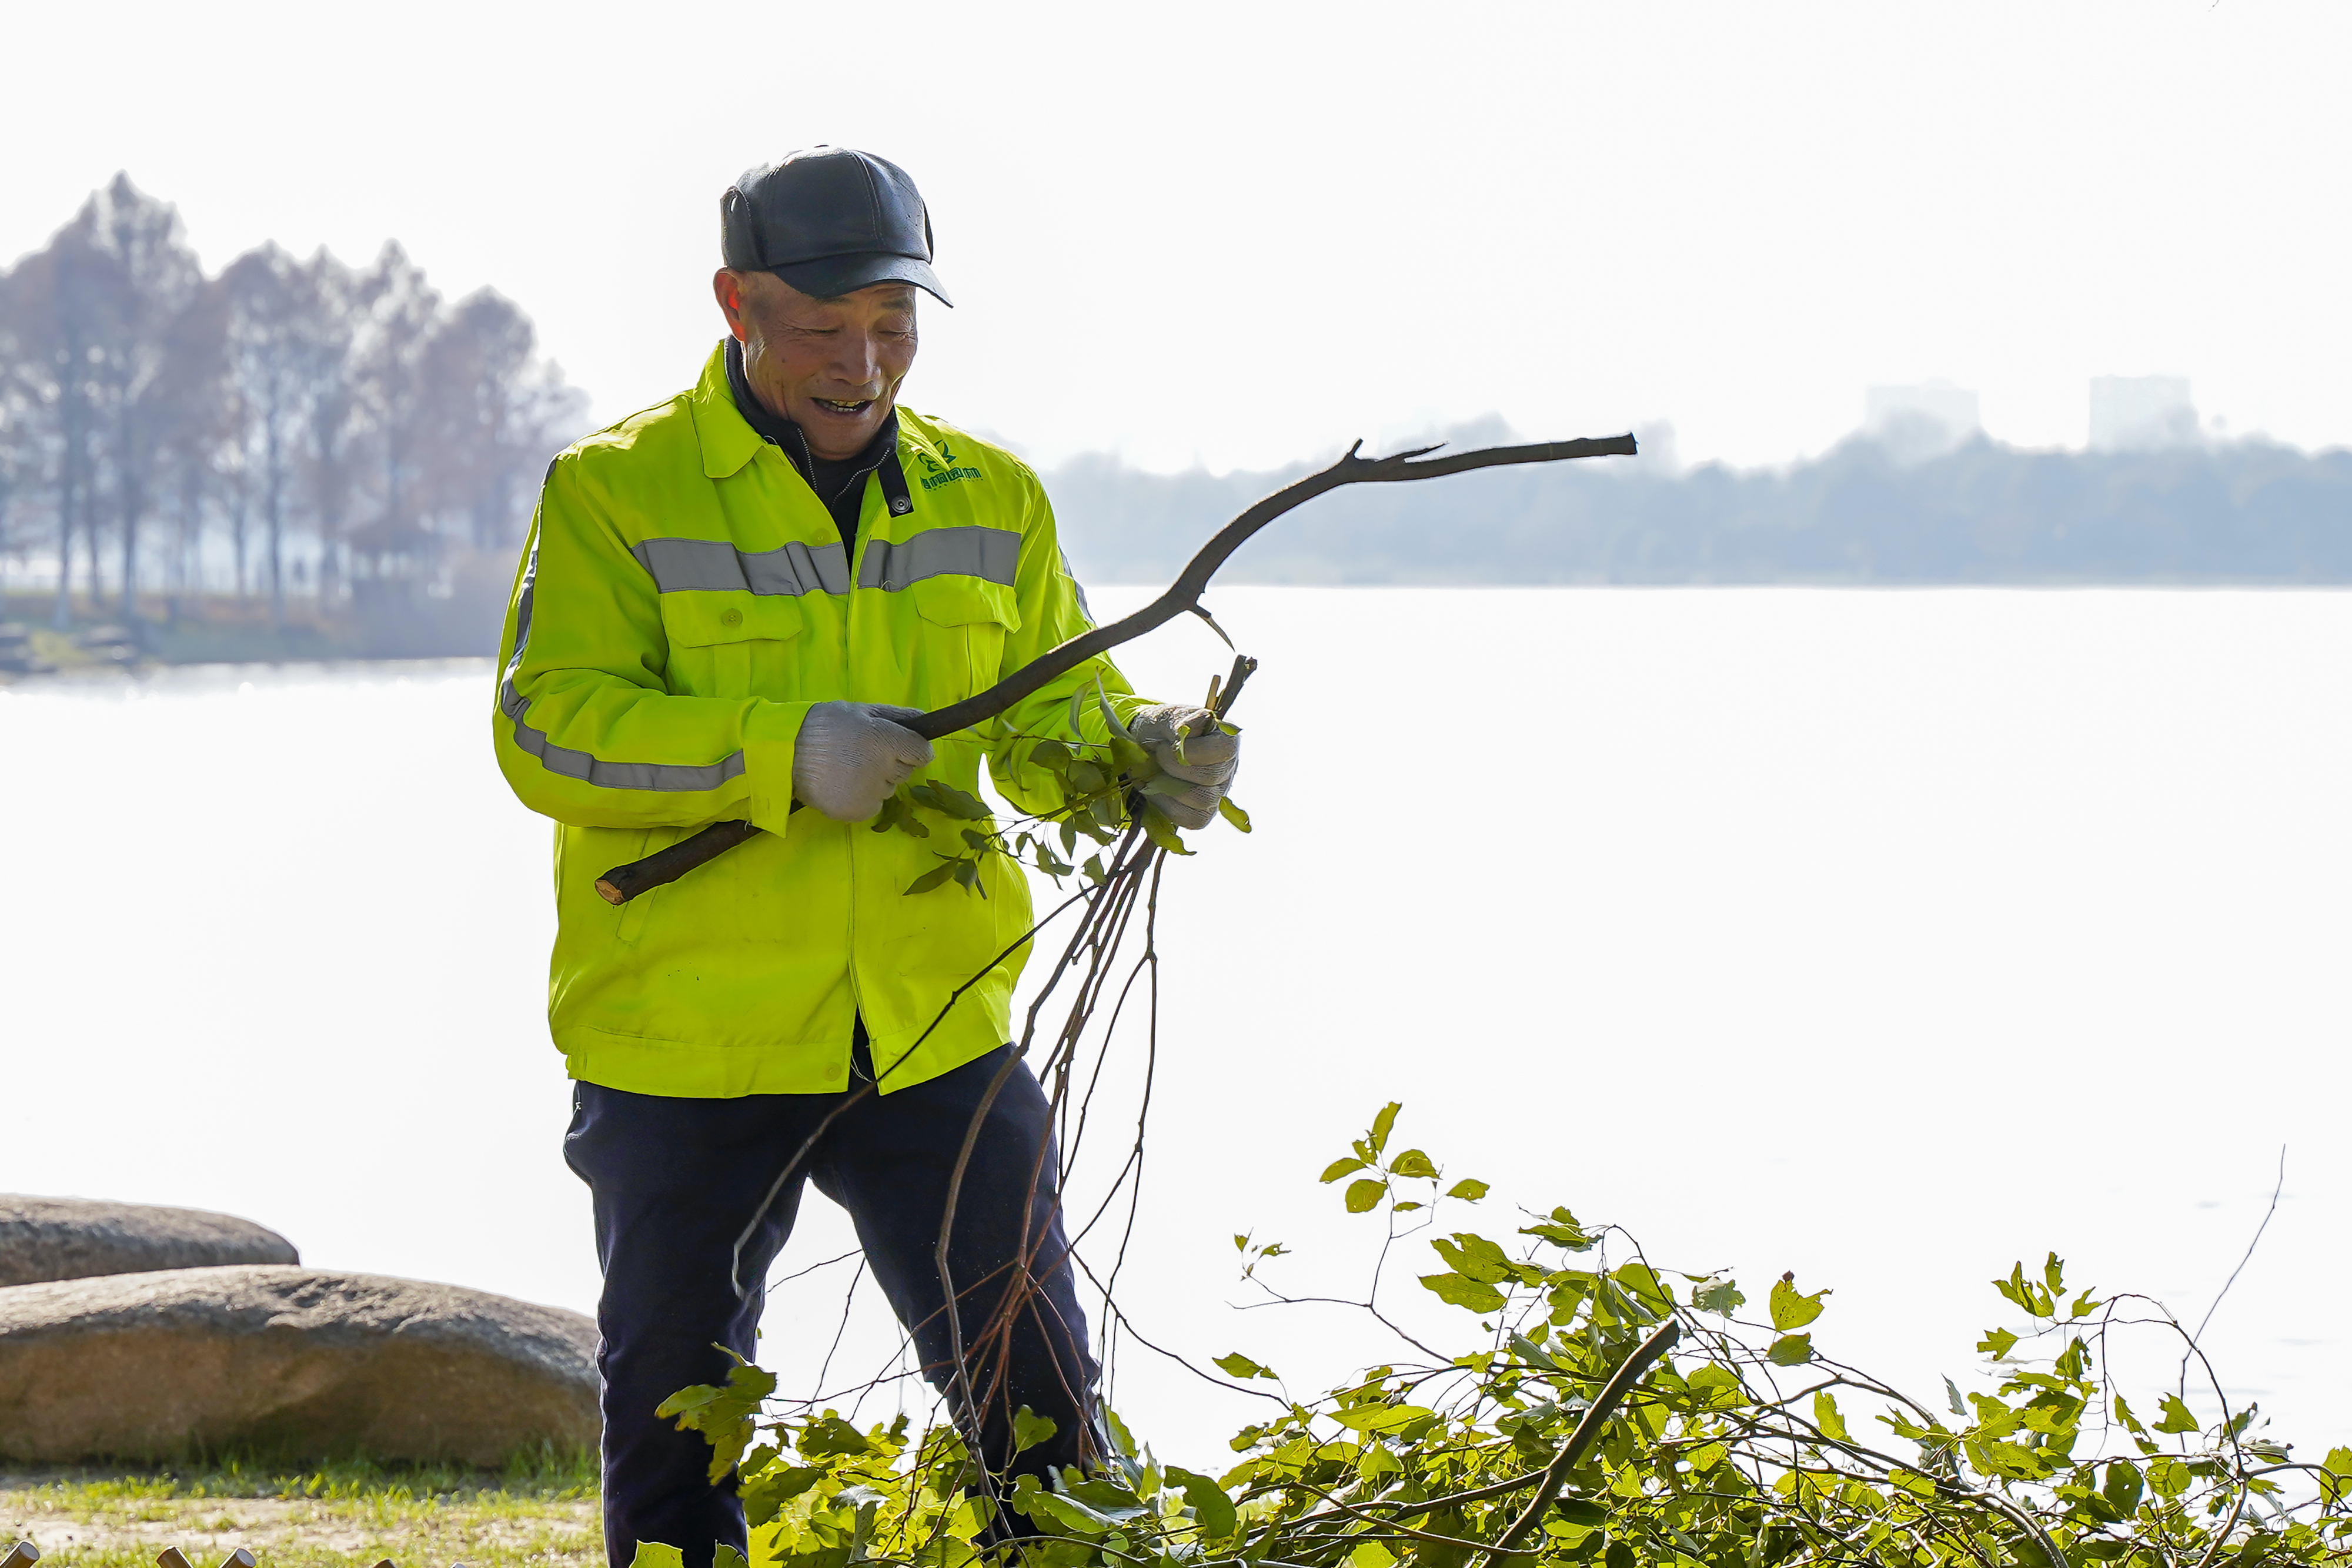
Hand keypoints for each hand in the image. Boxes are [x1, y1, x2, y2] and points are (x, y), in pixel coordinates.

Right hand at [793, 702, 933, 820]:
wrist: (786, 754)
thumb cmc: (824, 726)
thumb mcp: (860, 710)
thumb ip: (896, 716)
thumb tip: (924, 718)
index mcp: (887, 742)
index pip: (922, 753)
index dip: (913, 749)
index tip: (899, 747)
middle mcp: (885, 769)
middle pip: (905, 770)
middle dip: (891, 763)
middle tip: (862, 754)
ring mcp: (872, 794)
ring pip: (888, 788)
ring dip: (876, 781)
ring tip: (847, 769)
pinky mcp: (859, 811)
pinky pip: (873, 805)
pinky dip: (863, 798)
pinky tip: (843, 785)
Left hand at [1128, 704, 1239, 829]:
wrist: (1142, 749)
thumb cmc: (1159, 730)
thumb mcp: (1166, 716)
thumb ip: (1180, 721)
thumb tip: (1191, 727)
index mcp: (1226, 739)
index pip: (1223, 750)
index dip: (1191, 752)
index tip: (1164, 746)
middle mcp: (1227, 767)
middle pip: (1212, 777)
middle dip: (1175, 769)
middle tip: (1156, 758)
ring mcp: (1218, 792)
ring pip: (1204, 801)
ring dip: (1171, 788)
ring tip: (1154, 775)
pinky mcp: (1204, 813)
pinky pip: (1194, 820)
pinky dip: (1168, 807)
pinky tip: (1155, 792)